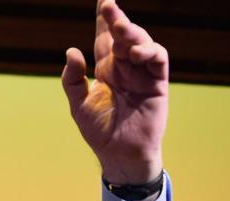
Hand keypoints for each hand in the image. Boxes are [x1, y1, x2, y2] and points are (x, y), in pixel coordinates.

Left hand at [61, 0, 167, 183]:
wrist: (119, 155)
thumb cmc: (99, 131)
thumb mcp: (79, 104)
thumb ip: (73, 79)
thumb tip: (71, 51)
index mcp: (106, 70)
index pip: (104, 38)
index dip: (103, 19)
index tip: (101, 0)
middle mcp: (125, 67)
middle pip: (122, 35)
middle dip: (116, 18)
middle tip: (107, 4)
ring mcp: (142, 74)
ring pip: (142, 42)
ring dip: (132, 31)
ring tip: (121, 25)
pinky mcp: (157, 84)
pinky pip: (158, 59)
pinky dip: (150, 51)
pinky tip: (136, 52)